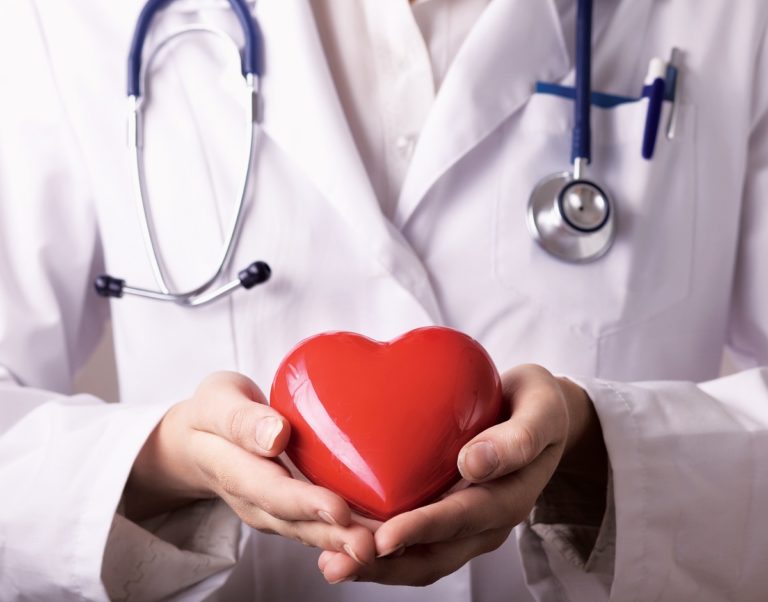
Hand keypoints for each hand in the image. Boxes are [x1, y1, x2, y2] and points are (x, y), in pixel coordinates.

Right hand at [125, 371, 374, 564]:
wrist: (195, 442)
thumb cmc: (212, 413)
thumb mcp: (217, 403)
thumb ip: (242, 419)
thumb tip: (276, 435)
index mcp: (233, 470)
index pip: (270, 490)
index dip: (305, 503)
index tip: (338, 509)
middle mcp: (254, 501)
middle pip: (296, 522)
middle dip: (333, 536)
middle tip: (371, 545)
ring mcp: (272, 511)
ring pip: (310, 531)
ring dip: (344, 542)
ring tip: (383, 546)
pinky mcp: (290, 511)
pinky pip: (318, 526)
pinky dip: (347, 533)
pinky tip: (380, 534)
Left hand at [317, 364, 605, 584]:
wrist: (542, 417)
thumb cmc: (539, 407)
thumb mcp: (542, 412)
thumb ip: (517, 439)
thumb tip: (474, 463)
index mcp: (509, 497)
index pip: (462, 520)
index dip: (422, 530)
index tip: (383, 537)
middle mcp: (487, 522)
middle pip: (435, 555)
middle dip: (385, 562)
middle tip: (339, 561)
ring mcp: (467, 525)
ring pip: (420, 558)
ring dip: (376, 565)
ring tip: (331, 564)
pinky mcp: (448, 517)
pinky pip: (414, 543)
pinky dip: (380, 548)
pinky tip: (344, 542)